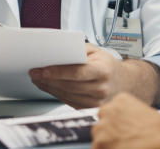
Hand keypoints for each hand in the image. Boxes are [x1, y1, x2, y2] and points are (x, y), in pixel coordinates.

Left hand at [29, 44, 159, 108]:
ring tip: (39, 79)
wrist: (125, 83)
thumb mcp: (97, 51)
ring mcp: (96, 101)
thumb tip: (57, 50)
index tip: (42, 69)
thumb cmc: (108, 65)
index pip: (76, 73)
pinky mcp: (90, 108)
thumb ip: (78, 49)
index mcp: (103, 71)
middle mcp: (100, 88)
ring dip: (49, 87)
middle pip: (68, 85)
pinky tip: (49, 86)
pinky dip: (57, 94)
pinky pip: (69, 101)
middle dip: (48, 79)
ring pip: (66, 95)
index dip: (57, 72)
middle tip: (35, 73)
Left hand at [92, 93, 159, 148]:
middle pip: (102, 125)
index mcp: (122, 99)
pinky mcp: (99, 146)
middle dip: (112, 134)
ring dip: (109, 146)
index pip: (111, 111)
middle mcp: (109, 111)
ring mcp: (102, 129)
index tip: (131, 131)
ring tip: (126, 147)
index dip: (120, 124)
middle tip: (128, 142)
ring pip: (99, 140)